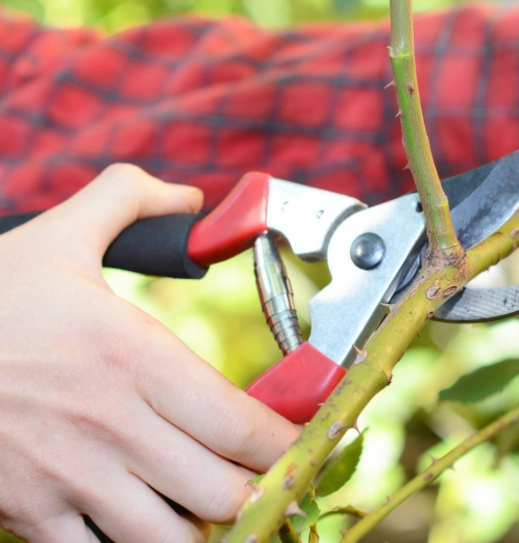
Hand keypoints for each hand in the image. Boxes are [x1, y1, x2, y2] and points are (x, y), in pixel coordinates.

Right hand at [0, 165, 298, 542]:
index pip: (243, 425)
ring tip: (209, 504)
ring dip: (201, 528)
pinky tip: (147, 524)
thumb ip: (127, 200)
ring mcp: (67, 477)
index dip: (289, 444)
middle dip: (255, 490)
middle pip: (223, 492)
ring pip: (171, 540)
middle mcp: (110, 424)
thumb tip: (189, 194)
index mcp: (134, 356)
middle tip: (260, 473)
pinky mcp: (26, 513)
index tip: (306, 442)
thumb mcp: (58, 237)